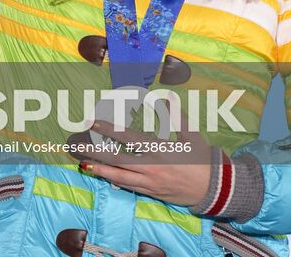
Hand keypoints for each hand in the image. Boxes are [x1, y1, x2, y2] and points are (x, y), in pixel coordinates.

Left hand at [71, 120, 212, 208]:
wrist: (213, 189)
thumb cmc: (202, 159)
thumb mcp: (192, 135)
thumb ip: (177, 116)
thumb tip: (167, 96)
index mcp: (159, 150)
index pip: (128, 139)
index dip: (110, 130)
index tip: (95, 122)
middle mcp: (150, 168)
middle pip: (117, 160)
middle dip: (96, 152)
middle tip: (78, 146)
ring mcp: (149, 183)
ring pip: (119, 177)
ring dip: (101, 170)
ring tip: (84, 164)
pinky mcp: (151, 193)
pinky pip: (129, 186)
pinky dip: (115, 181)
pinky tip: (105, 177)